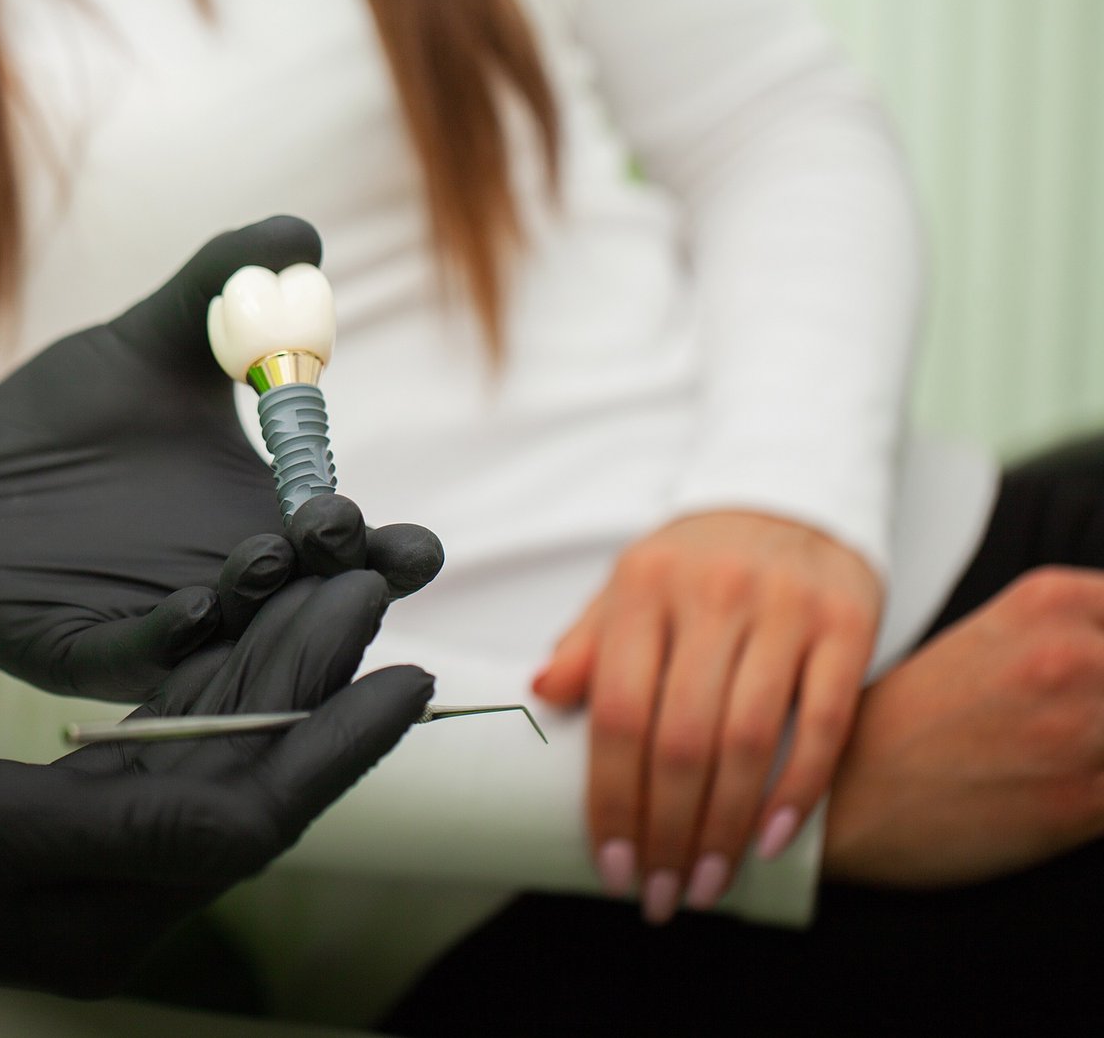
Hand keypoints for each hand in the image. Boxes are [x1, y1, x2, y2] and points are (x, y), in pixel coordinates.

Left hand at [0, 215, 441, 700]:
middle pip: (305, 614)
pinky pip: (134, 659)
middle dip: (333, 585)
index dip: (384, 554)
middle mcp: (226, 591)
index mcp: (262, 528)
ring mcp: (156, 631)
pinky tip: (192, 604)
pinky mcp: (80, 655)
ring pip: (230, 647)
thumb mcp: (154, 341)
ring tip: (263, 557)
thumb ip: (223, 286)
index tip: (412, 541)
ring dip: (258, 612)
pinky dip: (168, 637)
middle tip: (336, 532)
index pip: (345, 557)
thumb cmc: (66, 416)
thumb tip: (300, 236)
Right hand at [0, 567, 432, 998]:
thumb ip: (117, 830)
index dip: (342, 748)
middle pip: (251, 773)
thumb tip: (251, 831)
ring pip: (215, 748)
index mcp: (107, 912)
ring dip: (272, 669)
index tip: (410, 674)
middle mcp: (117, 889)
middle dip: (317, 680)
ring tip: (329, 588)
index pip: (259, 820)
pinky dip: (206, 681)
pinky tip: (238, 626)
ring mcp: (89, 850)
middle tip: (370, 585)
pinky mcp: (58, 811)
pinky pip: (160, 741)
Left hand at [534, 510, 880, 922]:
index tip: (612, 861)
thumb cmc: (696, 563)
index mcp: (644, 587)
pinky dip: (798, 789)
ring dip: (724, 827)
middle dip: (666, 830)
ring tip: (706, 881)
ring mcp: (784, 609)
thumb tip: (544, 691)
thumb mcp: (629, 586)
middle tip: (661, 893)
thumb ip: (588, 642)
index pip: (617, 710)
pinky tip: (772, 839)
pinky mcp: (846, 624)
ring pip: (746, 739)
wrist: (793, 497)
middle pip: (680, 738)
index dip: (611, 796)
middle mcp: (712, 595)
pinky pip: (822, 722)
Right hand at [824, 567, 1103, 886]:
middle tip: (1086, 731)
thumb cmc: (916, 727)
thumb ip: (1087, 640)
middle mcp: (1074, 651)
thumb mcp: (1003, 641)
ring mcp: (1083, 725)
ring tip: (1079, 762)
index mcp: (1051, 600)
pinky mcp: (1087, 799)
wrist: (844, 797)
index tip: (1103, 689)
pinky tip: (1079, 800)